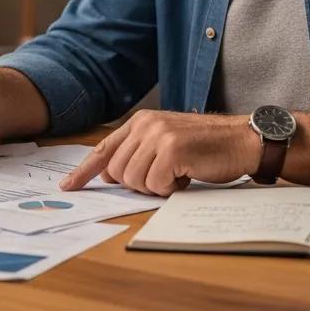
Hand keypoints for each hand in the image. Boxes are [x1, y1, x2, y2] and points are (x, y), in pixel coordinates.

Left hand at [59, 110, 260, 196]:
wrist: (241, 140)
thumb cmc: (206, 147)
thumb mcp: (166, 142)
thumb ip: (138, 153)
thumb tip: (108, 175)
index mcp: (141, 122)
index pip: (104, 148)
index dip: (84, 170)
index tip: (68, 186)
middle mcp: (146, 124)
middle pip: (116, 172)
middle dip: (137, 184)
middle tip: (164, 177)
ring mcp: (158, 135)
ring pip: (133, 180)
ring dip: (156, 186)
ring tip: (178, 173)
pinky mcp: (172, 149)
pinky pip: (155, 184)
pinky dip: (170, 188)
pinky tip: (186, 175)